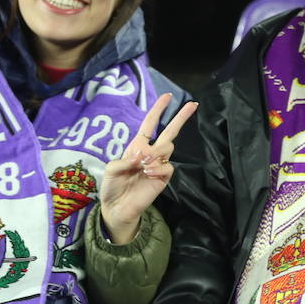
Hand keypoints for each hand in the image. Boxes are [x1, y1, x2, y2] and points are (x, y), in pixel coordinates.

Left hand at [98, 93, 197, 244]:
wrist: (117, 207)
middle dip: (181, 117)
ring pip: (168, 148)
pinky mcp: (163, 178)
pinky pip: (168, 166)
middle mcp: (150, 153)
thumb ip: (124, 159)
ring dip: (156, 152)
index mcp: (137, 146)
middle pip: (170, 132)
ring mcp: (158, 165)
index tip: (167, 96)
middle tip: (193, 104)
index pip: (151, 124)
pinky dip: (158, 167)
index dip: (158, 110)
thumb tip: (143, 155)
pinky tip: (148, 173)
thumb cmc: (112, 186)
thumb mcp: (111, 169)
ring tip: (143, 164)